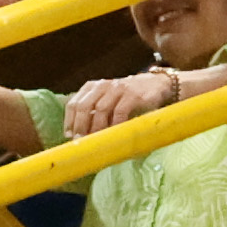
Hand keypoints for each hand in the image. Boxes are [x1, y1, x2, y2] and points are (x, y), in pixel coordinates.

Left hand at [66, 69, 183, 132]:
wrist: (157, 85)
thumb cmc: (128, 97)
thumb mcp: (108, 99)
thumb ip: (94, 112)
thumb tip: (78, 136)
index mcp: (93, 87)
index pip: (74, 103)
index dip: (69, 121)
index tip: (69, 136)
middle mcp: (103, 85)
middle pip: (84, 106)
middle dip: (80, 126)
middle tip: (81, 142)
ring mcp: (118, 88)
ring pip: (101, 109)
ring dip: (97, 128)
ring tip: (96, 141)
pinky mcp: (134, 95)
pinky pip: (120, 112)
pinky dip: (115, 125)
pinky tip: (114, 135)